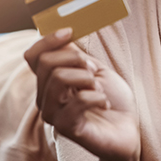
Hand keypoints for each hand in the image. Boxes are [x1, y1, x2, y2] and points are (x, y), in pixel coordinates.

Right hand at [24, 28, 138, 160]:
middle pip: (46, 63)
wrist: (127, 129)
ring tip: (99, 89)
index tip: (70, 31)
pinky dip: (97, 97)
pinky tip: (104, 104)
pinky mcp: (66, 127)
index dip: (48, 40)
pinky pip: (77, 100)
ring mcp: (53, 113)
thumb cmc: (112, 99)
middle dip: (76, 59)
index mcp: (50, 81)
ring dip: (87, 79)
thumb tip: (64, 38)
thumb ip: (77, 56)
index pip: (33, 55)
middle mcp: (45, 97)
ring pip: (59, 78)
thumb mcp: (95, 70)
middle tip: (93, 71)